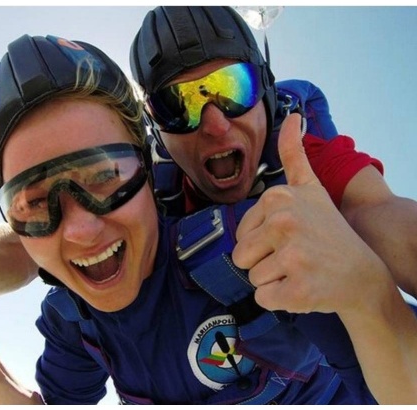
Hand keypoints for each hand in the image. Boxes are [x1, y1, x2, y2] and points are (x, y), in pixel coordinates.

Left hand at [232, 114, 386, 313]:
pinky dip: (280, 300)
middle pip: (240, 257)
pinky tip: (303, 288)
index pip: (240, 234)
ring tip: (300, 271)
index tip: (291, 238)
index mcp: (278, 199)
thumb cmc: (329, 233)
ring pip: (251, 278)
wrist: (362, 275)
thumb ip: (294, 156)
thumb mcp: (312, 189)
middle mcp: (284, 223)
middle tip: (295, 257)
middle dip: (263, 263)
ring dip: (273, 281)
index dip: (262, 242)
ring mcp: (292, 256)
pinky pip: (263, 299)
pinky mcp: (297, 289)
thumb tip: (292, 118)